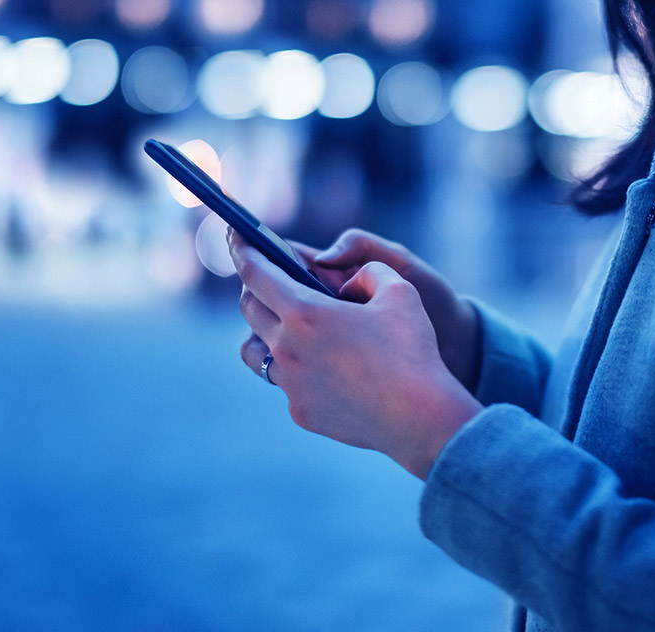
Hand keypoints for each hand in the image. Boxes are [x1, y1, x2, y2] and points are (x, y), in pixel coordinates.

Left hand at [229, 231, 481, 479]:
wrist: (419, 418)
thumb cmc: (412, 350)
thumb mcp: (400, 290)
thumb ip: (369, 271)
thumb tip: (350, 282)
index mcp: (305, 312)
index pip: (256, 273)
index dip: (242, 249)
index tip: (235, 236)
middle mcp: (287, 348)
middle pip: (250, 310)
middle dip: (254, 288)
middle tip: (267, 278)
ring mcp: (290, 384)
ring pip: (255, 351)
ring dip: (262, 332)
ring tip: (283, 326)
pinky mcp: (301, 412)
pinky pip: (285, 383)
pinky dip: (294, 368)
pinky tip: (317, 366)